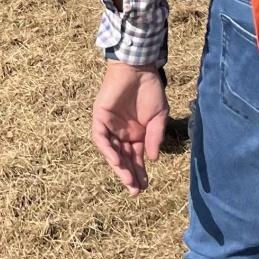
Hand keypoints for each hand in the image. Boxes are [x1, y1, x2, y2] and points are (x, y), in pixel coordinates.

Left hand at [91, 62, 167, 193]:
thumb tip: (153, 159)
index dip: (139, 174)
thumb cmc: (150, 90)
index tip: (144, 187)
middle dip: (129, 175)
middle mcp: (121, 134)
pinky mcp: (99, 117)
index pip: (135, 159)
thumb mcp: (159, 117)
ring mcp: (110, 126)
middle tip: (135, 190)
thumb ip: (155, 137)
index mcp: (136, 135)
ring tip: (127, 179)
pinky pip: (100, 137)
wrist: (138, 69)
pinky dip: (107, 149)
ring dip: (118, 166)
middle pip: (123, 159)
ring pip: (111, 151)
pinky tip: (116, 160)